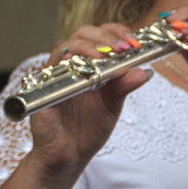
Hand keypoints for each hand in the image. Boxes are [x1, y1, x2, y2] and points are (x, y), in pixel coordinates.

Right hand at [28, 24, 150, 177]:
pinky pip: (51, 69)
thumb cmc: (88, 128)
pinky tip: (85, 69)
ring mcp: (55, 74)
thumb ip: (125, 86)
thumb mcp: (113, 105)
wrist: (69, 155)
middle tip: (123, 47)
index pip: (101, 35)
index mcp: (89, 63)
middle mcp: (71, 64)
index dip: (117, 32)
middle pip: (83, 33)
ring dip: (88, 46)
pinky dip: (68, 64)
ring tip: (107, 55)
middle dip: (105, 36)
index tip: (134, 42)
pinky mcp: (42, 89)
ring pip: (66, 46)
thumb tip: (145, 70)